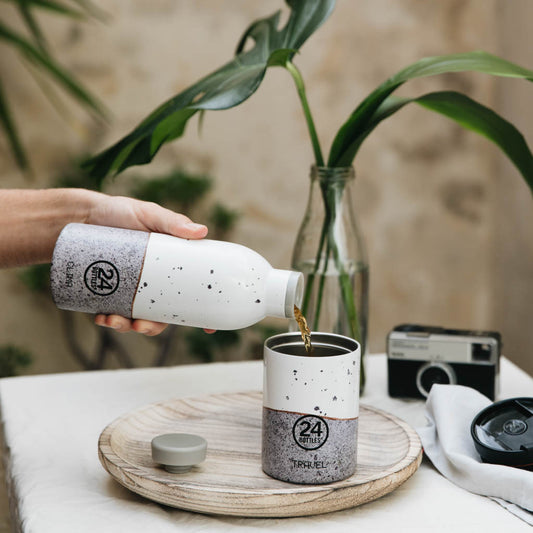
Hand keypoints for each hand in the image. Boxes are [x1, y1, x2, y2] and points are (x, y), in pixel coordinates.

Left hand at [86, 195, 213, 334]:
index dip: (203, 314)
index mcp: (171, 267)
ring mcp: (131, 290)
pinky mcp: (108, 293)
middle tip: (141, 326)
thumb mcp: (149, 214)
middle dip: (153, 327)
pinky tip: (101, 316)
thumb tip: (201, 231)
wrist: (82, 215)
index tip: (209, 330)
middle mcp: (153, 283)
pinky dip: (108, 320)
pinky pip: (113, 314)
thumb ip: (172, 222)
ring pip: (137, 318)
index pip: (192, 292)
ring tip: (112, 320)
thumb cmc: (121, 211)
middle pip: (163, 314)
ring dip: (127, 327)